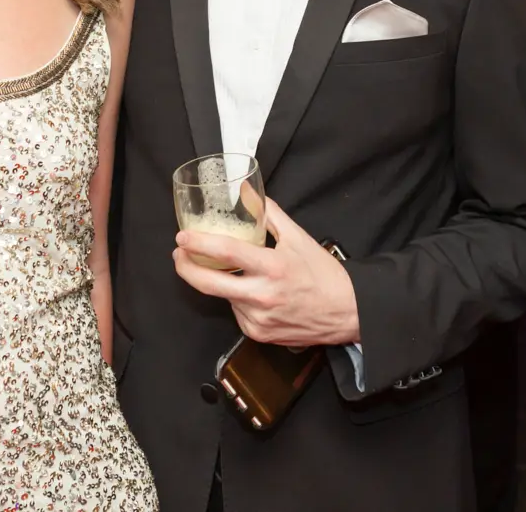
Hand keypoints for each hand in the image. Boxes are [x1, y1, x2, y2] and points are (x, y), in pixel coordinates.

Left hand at [173, 199, 359, 348]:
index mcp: (272, 267)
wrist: (346, 312)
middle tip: (179, 254)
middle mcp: (262, 296)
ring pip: (224, 297)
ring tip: (227, 271)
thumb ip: (268, 212)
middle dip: (186, 268)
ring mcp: (258, 318)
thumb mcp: (298, 237)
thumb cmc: (323, 274)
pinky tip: (251, 292)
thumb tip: (246, 190)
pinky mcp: (259, 334)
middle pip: (209, 284)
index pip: (226, 253)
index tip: (183, 237)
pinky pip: (237, 313)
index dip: (199, 244)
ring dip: (219, 283)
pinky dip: (237, 300)